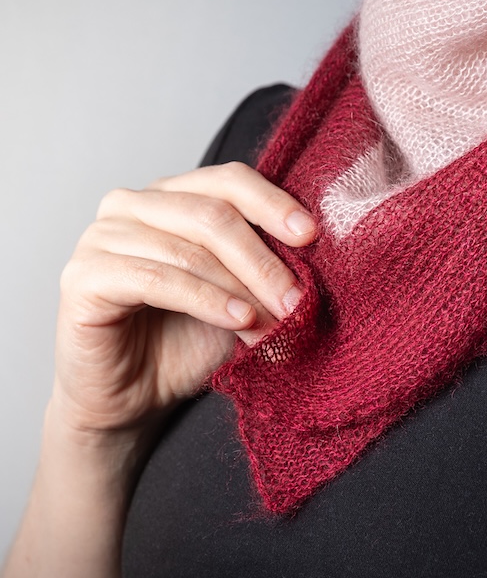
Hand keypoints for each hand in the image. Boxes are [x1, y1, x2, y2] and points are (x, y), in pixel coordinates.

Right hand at [51, 161, 316, 435]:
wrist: (135, 396)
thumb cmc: (186, 341)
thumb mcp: (240, 296)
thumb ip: (265, 268)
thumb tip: (313, 254)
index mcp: (172, 196)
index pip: (228, 180)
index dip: (272, 204)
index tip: (311, 235)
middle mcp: (132, 205)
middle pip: (212, 214)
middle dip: (263, 261)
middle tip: (297, 300)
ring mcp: (102, 237)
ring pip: (189, 250)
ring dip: (241, 288)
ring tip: (276, 320)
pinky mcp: (83, 277)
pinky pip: (156, 279)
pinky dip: (205, 300)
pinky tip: (239, 319)